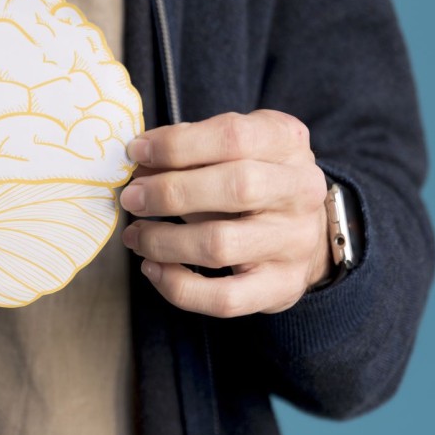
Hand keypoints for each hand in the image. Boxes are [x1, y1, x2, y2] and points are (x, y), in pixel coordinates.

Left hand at [119, 110, 331, 316]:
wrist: (302, 228)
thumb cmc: (251, 177)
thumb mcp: (230, 148)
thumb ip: (189, 151)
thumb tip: (138, 162)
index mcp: (285, 141)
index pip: (234, 137)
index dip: (177, 145)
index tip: (136, 152)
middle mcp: (300, 190)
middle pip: (236, 187)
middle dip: (170, 193)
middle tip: (132, 198)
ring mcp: (295, 242)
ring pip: (222, 245)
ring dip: (164, 242)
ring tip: (136, 236)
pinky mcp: (282, 286)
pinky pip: (225, 298)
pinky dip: (180, 287)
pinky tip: (154, 269)